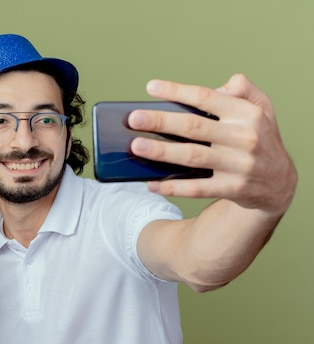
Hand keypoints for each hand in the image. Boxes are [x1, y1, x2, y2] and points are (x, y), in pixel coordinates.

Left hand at [128, 74, 296, 217]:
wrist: (279, 184)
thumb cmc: (261, 139)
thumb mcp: (262, 109)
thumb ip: (244, 90)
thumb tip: (222, 85)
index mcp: (247, 114)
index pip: (206, 98)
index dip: (177, 91)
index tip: (150, 87)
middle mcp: (244, 138)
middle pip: (194, 127)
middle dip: (161, 121)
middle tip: (133, 119)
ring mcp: (238, 165)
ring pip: (192, 156)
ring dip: (161, 152)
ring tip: (136, 146)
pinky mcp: (232, 189)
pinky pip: (197, 188)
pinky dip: (173, 187)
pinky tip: (151, 183)